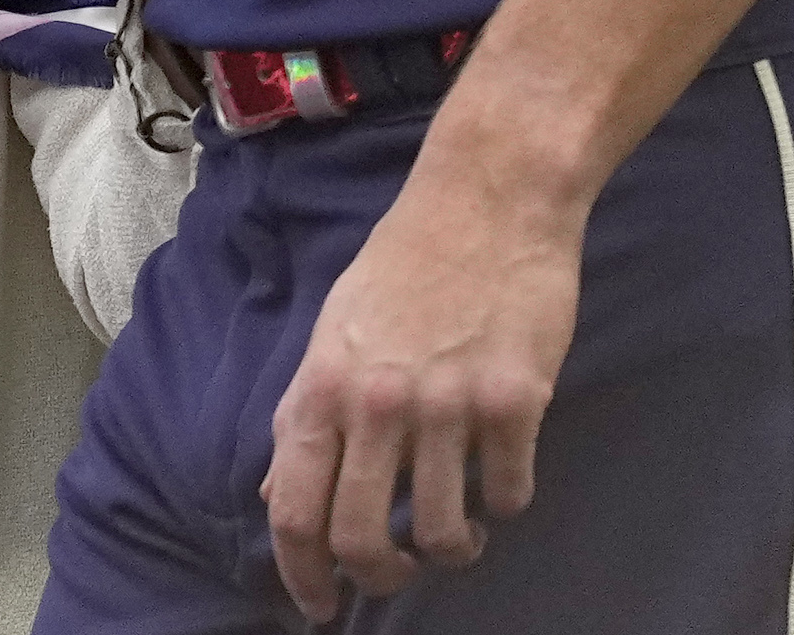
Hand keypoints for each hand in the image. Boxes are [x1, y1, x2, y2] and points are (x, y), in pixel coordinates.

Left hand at [267, 153, 580, 608]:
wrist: (488, 199)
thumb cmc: (406, 262)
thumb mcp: (334, 331)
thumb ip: (307, 415)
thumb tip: (278, 498)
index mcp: (323, 386)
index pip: (294, 512)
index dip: (301, 576)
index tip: (317, 606)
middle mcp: (378, 403)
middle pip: (362, 540)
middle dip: (379, 577)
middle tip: (397, 572)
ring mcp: (449, 405)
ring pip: (443, 532)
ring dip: (451, 549)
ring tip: (457, 531)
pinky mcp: (515, 400)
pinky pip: (508, 494)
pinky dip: (504, 504)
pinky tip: (499, 479)